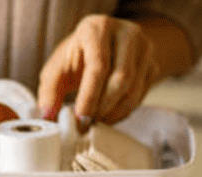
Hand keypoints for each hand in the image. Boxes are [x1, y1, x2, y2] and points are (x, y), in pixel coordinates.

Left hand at [38, 15, 173, 130]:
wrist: (103, 45)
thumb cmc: (78, 55)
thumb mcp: (58, 68)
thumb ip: (49, 91)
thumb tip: (47, 115)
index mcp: (98, 28)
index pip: (98, 66)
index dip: (89, 97)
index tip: (80, 119)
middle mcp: (126, 33)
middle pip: (121, 79)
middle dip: (102, 108)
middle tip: (87, 124)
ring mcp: (144, 48)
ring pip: (134, 91)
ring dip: (113, 113)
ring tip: (96, 121)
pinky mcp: (153, 65)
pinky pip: (141, 96)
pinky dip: (123, 112)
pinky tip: (108, 114)